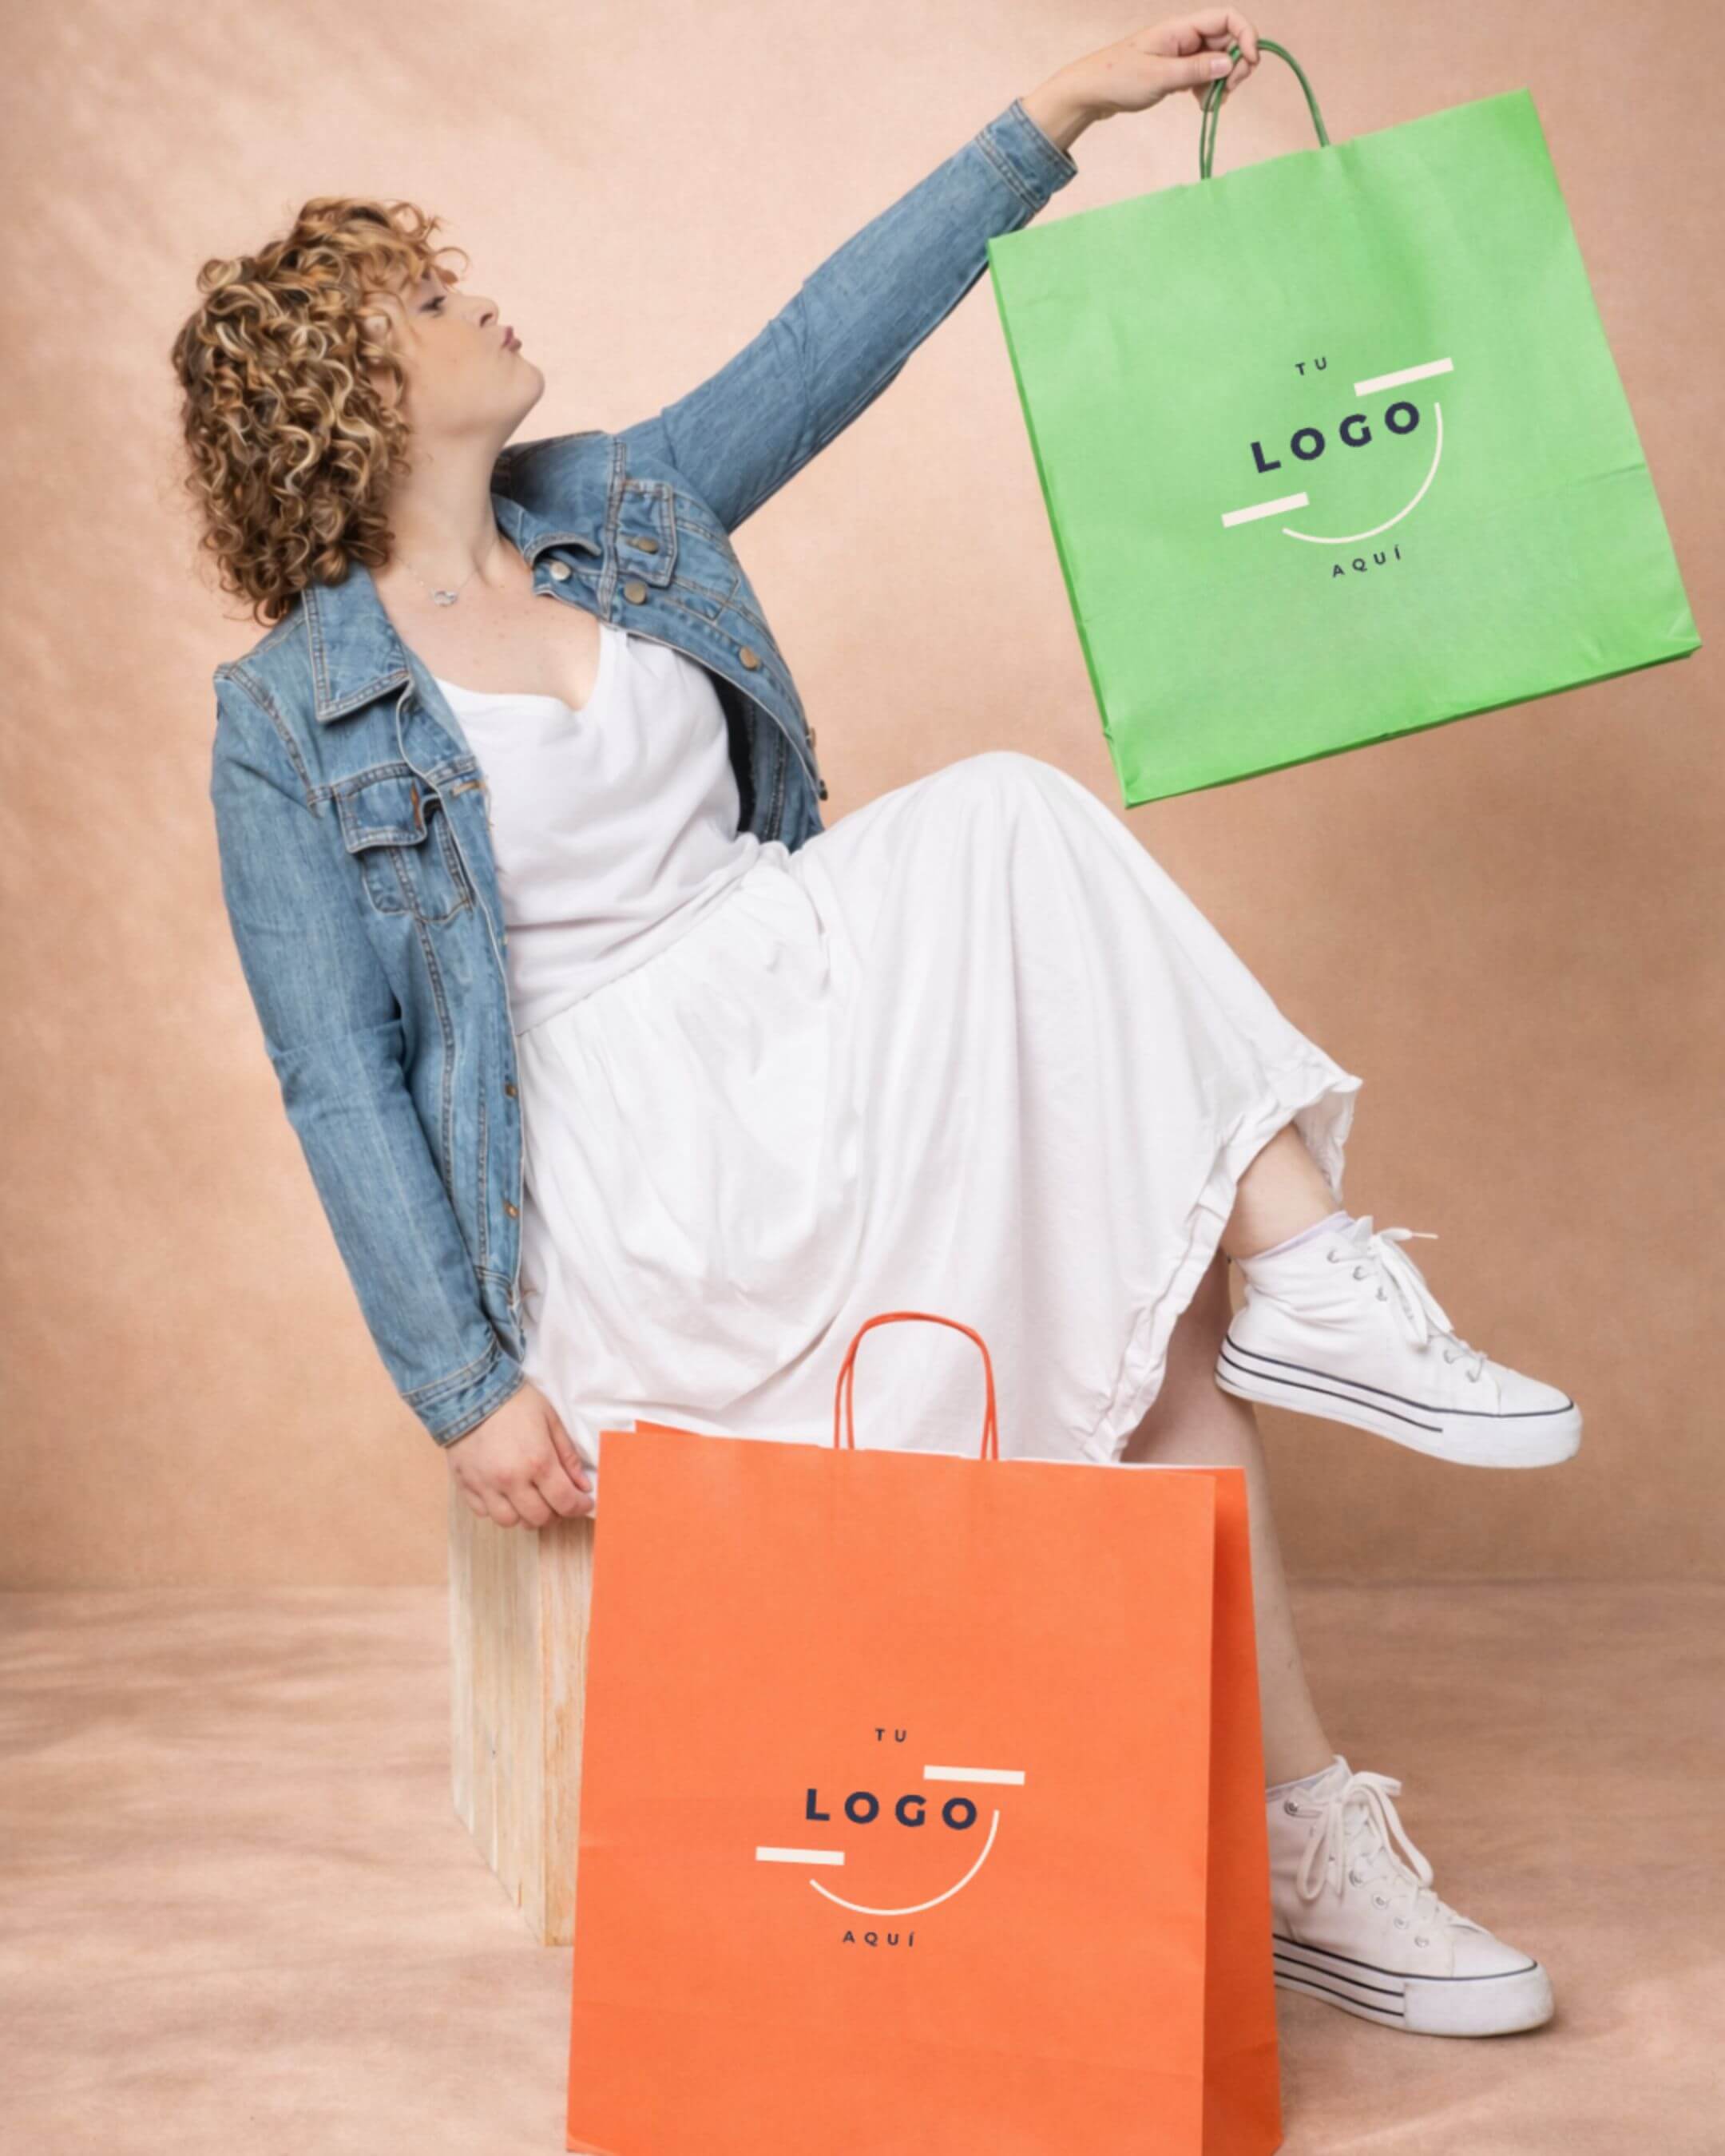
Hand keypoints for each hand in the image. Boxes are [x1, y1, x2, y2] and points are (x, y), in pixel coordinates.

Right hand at [446, 1378, 595, 1526]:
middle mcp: (511, 1481)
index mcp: (537, 1462)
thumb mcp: (551, 1420)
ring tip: (529, 1499)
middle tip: (557, 1500)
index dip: (579, 1507)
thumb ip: (568, 1456)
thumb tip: (583, 1485)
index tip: (583, 1503)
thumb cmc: (515, 1402)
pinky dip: (496, 1509)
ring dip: (523, 1515)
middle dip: (554, 1513)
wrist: (470, 1391)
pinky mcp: (465, 1485)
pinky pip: (483, 1512)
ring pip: (509, 1522)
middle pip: (538, 1518)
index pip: (564, 1502)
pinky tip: (503, 1493)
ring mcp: (485, 1486)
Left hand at [1026, 12, 1261, 148]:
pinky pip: (1204, 76)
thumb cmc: (1119, 78)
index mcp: (1182, 28)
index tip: (1250, 63)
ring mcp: (1182, 54)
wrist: (1090, 92)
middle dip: (1236, 64)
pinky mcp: (1177, 71)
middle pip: (1228, 40)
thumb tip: (1230, 63)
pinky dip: (1209, 90)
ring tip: (1211, 104)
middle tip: (1228, 91)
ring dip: (1223, 81)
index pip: (1228, 17)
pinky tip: (1201, 105)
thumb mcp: (1159, 76)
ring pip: (1218, 61)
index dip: (1246, 35)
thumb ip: (1196, 70)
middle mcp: (1185, 37)